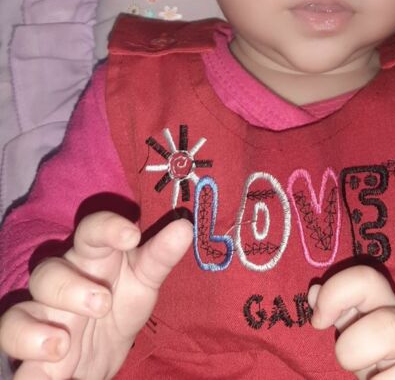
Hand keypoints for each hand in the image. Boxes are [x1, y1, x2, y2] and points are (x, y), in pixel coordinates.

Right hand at [0, 211, 191, 379]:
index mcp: (91, 258)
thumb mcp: (144, 283)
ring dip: (37, 329)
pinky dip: (26, 355)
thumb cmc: (119, 305)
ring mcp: (40, 317)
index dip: (106, 228)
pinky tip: (52, 361)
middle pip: (47, 273)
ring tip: (64, 344)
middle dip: (71, 288)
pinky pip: (13, 345)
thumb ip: (161, 256)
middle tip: (102, 303)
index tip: (132, 236)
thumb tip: (184, 227)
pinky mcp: (28, 352)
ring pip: (18, 312)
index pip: (90, 231)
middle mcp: (59, 283)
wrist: (96, 356)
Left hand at [310, 266, 394, 378]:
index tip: (318, 321)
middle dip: (355, 352)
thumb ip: (341, 310)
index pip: (366, 279)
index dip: (336, 295)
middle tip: (348, 364)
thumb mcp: (366, 325)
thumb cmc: (391, 350)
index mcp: (386, 304)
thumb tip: (314, 293)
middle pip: (390, 327)